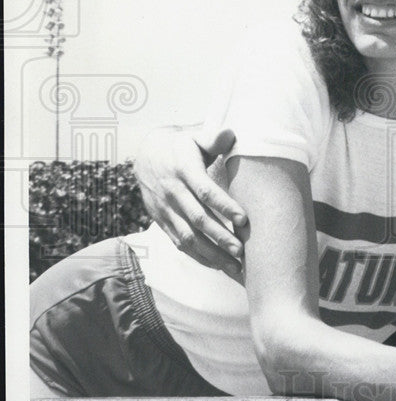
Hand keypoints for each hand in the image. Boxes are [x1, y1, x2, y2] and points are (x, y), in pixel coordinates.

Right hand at [134, 126, 245, 278]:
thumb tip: (229, 134)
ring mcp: (165, 209)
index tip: (244, 220)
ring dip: (211, 254)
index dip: (224, 206)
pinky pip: (179, 242)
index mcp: (183, 169)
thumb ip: (213, 138)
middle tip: (242, 251)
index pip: (205, 191)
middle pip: (198, 219)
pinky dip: (198, 256)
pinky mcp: (161, 220)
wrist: (146, 154)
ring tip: (234, 266)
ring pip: (188, 237)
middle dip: (221, 237)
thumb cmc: (181, 146)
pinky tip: (217, 264)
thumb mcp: (194, 137)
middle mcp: (172, 192)